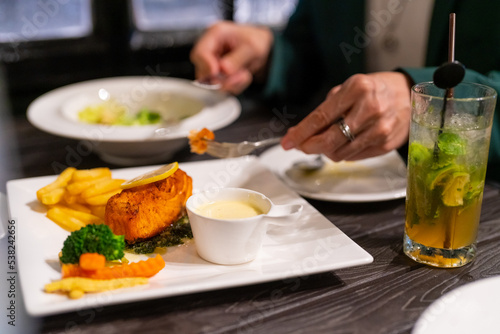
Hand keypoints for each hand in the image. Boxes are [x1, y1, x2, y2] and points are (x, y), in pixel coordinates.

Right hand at [190, 21, 272, 94]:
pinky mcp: (216, 73)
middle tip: (239, 77)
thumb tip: (223, 70)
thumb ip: (237, 59)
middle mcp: (210, 48)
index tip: (217, 73)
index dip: (207, 66)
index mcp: (216, 34)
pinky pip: (220, 86)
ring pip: (211, 82)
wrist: (262, 46)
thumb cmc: (256, 40)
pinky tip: (242, 76)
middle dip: (221, 78)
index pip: (200, 53)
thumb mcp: (252, 47)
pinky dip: (232, 86)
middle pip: (202, 70)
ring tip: (244, 74)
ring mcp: (211, 61)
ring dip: (229, 83)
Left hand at [281, 72, 411, 160]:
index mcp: (357, 89)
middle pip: (329, 140)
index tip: (287, 142)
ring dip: (326, 150)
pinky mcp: (385, 144)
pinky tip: (346, 141)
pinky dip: (343, 151)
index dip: (301, 133)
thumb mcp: (348, 88)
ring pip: (340, 153)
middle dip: (309, 146)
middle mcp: (370, 109)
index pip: (321, 117)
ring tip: (326, 140)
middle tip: (302, 145)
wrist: (407, 95)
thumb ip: (326, 110)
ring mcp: (380, 129)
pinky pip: (353, 156)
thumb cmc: (373, 90)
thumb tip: (301, 133)